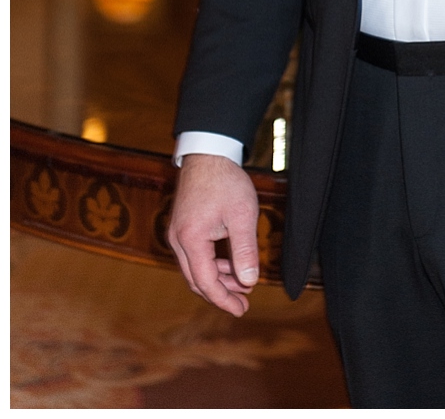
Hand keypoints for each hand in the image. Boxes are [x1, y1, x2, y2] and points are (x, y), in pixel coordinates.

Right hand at [168, 154, 260, 315]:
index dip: (223, 299)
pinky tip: (230, 265)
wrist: (208, 152)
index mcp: (190, 239)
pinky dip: (211, 264)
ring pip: (194, 268)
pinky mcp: (182, 226)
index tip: (242, 310)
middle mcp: (178, 239)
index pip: (205, 281)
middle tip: (243, 303)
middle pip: (196, 279)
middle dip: (220, 293)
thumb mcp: (241, 215)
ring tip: (242, 284)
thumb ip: (245, 250)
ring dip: (217, 278)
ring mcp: (177, 232)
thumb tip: (250, 281)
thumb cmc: (225, 181)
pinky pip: (194, 255)